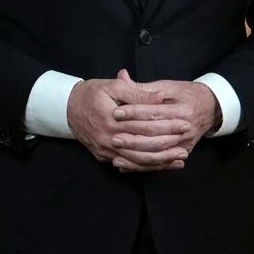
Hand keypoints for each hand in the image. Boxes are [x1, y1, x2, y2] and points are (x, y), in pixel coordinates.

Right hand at [67, 74, 186, 163]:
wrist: (66, 107)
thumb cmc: (91, 93)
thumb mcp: (114, 87)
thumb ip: (138, 93)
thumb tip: (161, 96)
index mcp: (112, 120)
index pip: (145, 126)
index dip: (167, 126)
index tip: (185, 124)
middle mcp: (108, 139)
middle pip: (143, 148)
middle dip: (167, 149)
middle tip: (186, 147)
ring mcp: (105, 150)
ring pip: (136, 161)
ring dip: (159, 162)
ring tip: (179, 160)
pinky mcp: (103, 156)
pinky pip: (127, 164)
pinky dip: (144, 166)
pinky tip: (160, 165)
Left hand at [109, 70, 221, 171]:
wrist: (210, 107)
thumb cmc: (184, 93)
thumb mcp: (166, 86)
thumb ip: (143, 87)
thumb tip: (122, 77)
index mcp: (183, 109)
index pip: (155, 113)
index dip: (135, 112)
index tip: (116, 113)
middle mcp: (186, 128)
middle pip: (156, 136)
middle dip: (133, 138)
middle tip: (113, 138)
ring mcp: (185, 143)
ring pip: (158, 153)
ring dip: (135, 156)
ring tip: (116, 154)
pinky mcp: (182, 152)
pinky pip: (160, 163)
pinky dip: (141, 166)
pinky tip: (125, 165)